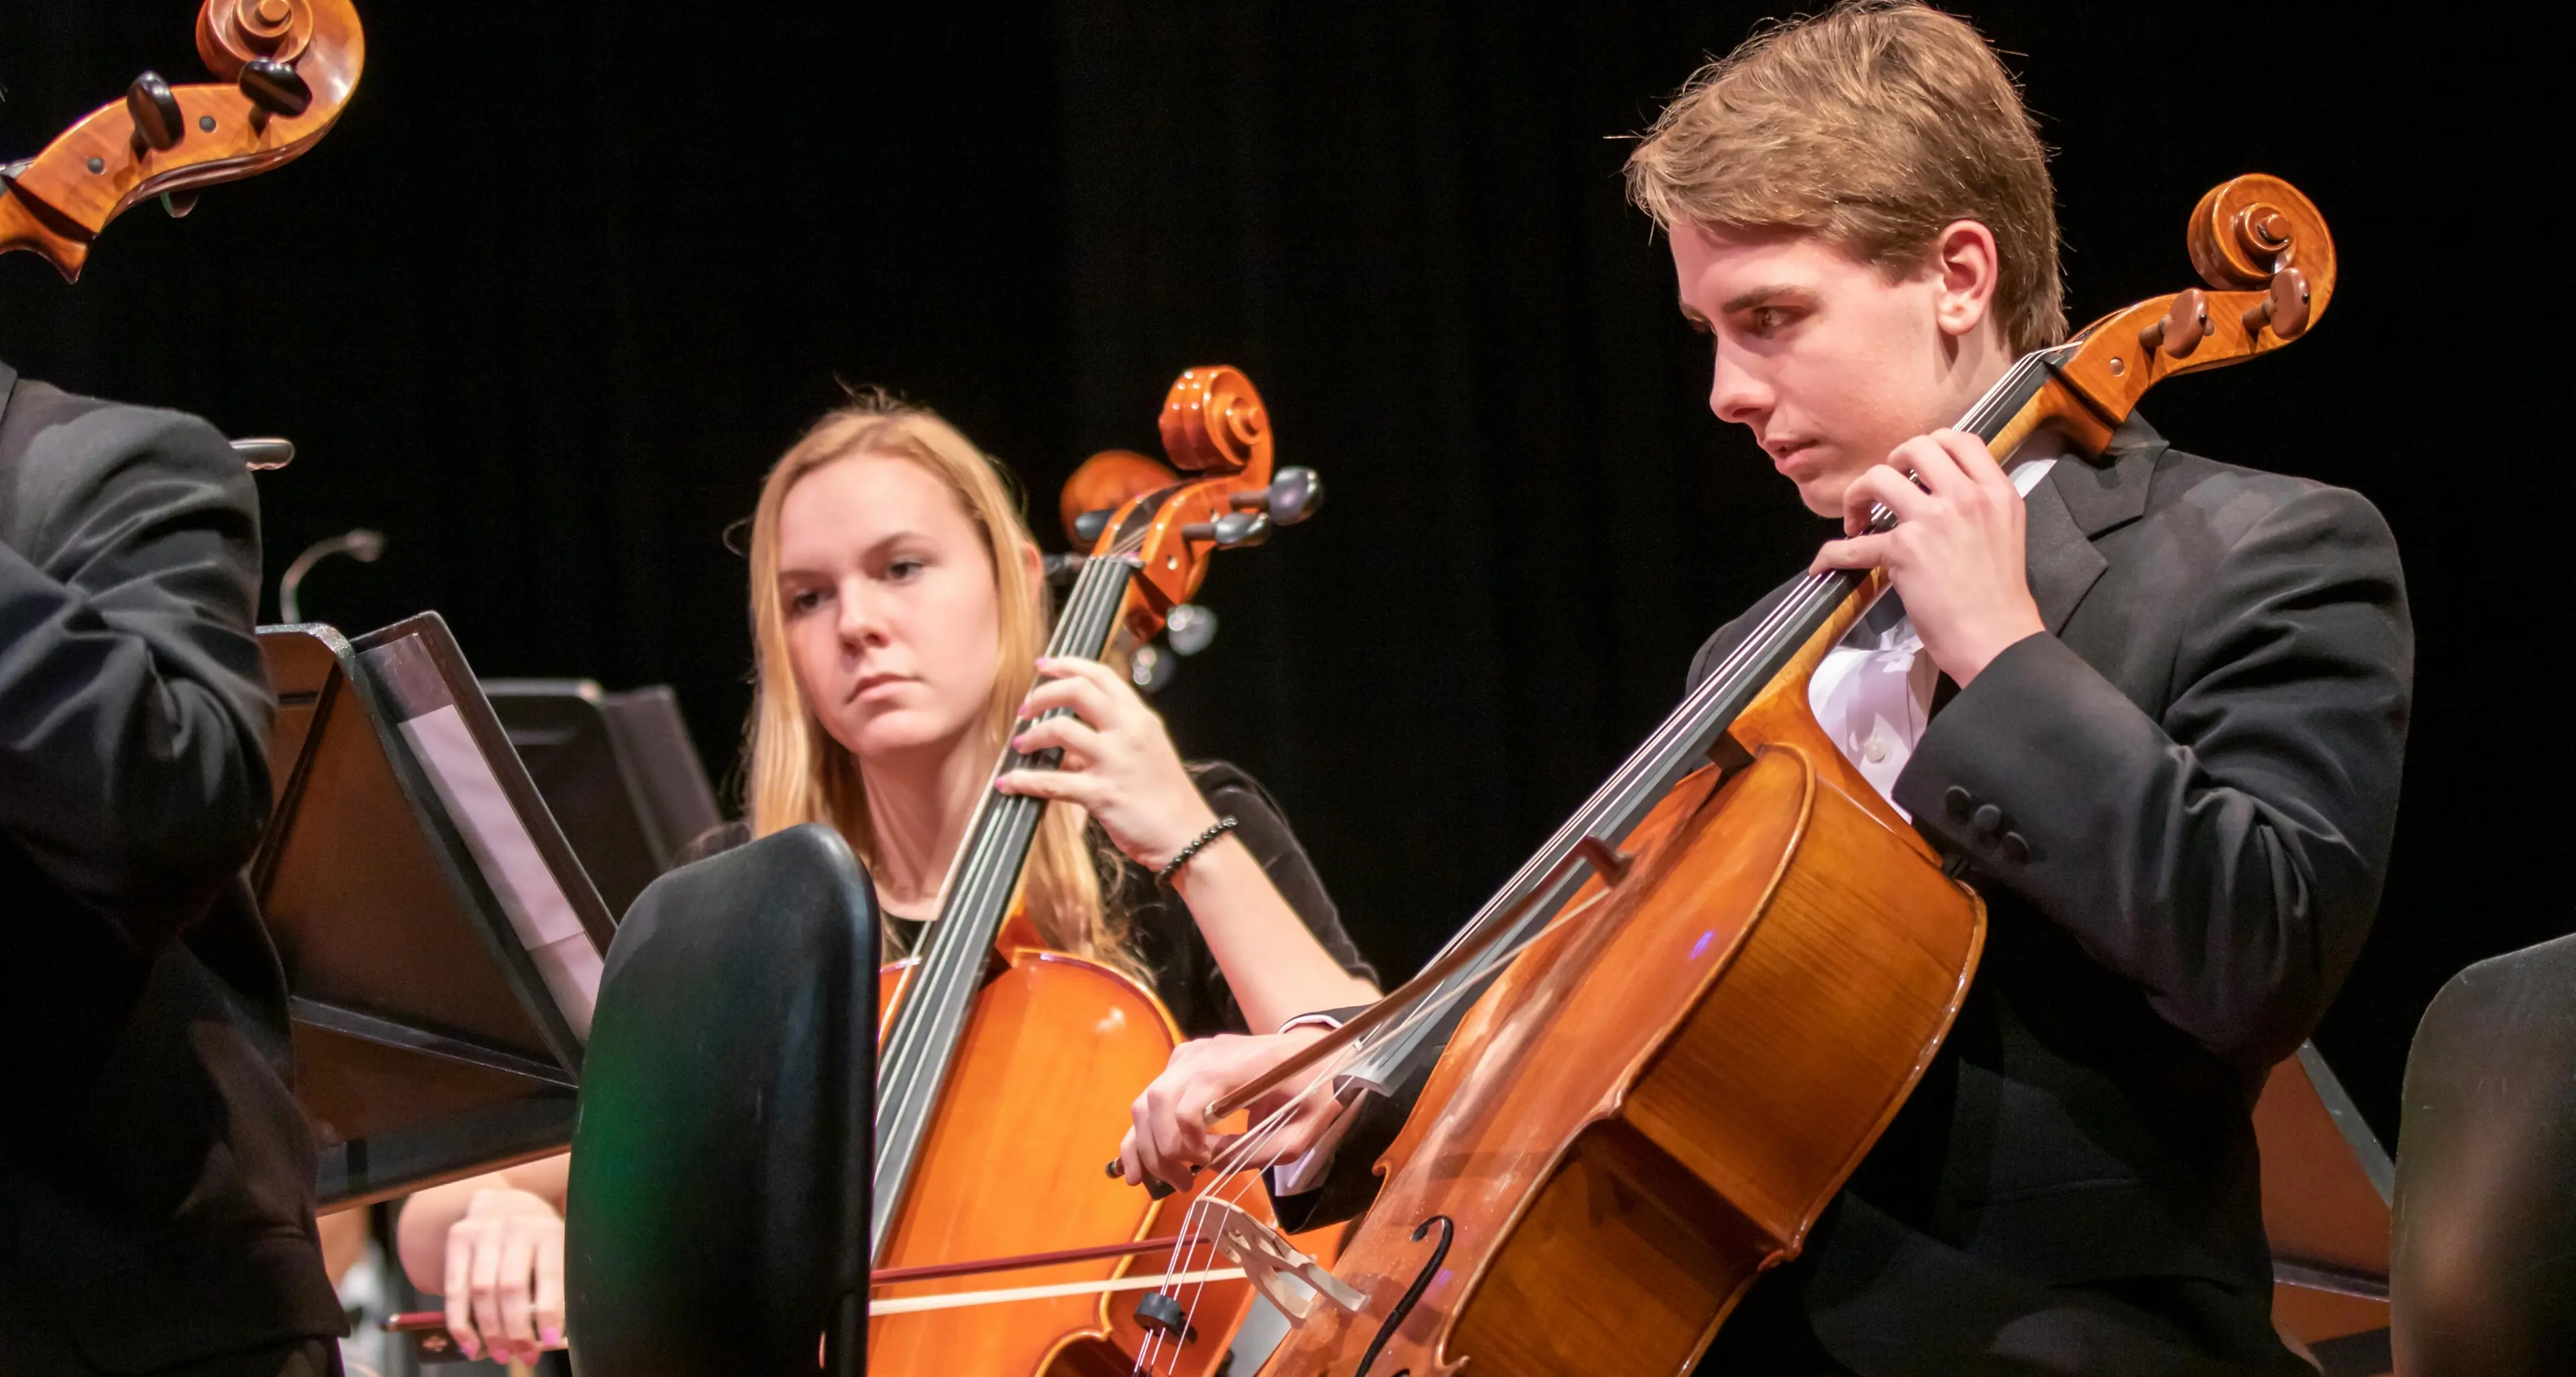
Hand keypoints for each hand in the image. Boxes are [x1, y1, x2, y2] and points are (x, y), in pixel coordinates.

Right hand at [443, 1187, 564, 1364]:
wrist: (505, 1202)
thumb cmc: (538, 1240)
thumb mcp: (558, 1252)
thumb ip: (558, 1289)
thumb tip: (554, 1339)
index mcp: (549, 1231)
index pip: (548, 1276)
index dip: (548, 1312)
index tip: (549, 1341)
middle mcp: (516, 1226)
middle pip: (511, 1287)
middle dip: (516, 1329)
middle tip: (524, 1355)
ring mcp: (484, 1230)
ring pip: (481, 1291)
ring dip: (490, 1330)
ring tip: (500, 1354)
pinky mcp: (458, 1237)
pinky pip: (455, 1288)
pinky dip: (460, 1322)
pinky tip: (470, 1343)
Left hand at [995, 656, 1218, 867]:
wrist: (1189, 836)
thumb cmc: (1167, 797)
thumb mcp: (1150, 751)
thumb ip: (1116, 735)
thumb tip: (1071, 735)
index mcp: (1140, 718)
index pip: (1101, 675)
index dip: (1067, 664)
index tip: (1044, 664)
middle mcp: (1128, 732)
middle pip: (1077, 690)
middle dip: (1043, 694)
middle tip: (1026, 709)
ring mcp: (1114, 762)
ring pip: (1060, 730)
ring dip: (1032, 735)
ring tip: (1021, 745)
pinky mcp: (1101, 794)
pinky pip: (1051, 782)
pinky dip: (1023, 780)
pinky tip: (1008, 782)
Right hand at [1117, 1027, 1345, 1191]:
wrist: (1309, 1050)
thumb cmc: (1311, 1089)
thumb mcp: (1302, 1130)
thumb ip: (1258, 1150)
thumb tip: (1211, 1166)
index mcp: (1234, 1068)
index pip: (1188, 1107)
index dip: (1189, 1144)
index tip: (1207, 1164)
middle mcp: (1202, 1055)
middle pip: (1158, 1104)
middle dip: (1162, 1152)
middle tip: (1183, 1183)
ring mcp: (1188, 1055)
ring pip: (1145, 1102)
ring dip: (1146, 1147)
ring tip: (1163, 1181)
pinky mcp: (1181, 1062)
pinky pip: (1148, 1097)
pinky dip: (1138, 1133)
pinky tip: (1134, 1166)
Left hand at [1811, 428, 2044, 684]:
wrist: (1997, 639)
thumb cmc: (1999, 596)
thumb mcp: (2005, 531)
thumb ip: (1979, 505)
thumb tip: (1940, 493)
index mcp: (1996, 491)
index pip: (1961, 440)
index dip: (1931, 446)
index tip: (1915, 468)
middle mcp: (1966, 497)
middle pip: (1916, 448)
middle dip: (1890, 464)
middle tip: (1883, 491)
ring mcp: (1934, 519)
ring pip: (1878, 478)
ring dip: (1857, 495)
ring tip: (1857, 521)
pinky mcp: (1904, 550)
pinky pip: (1852, 544)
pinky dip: (1831, 554)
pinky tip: (1824, 563)